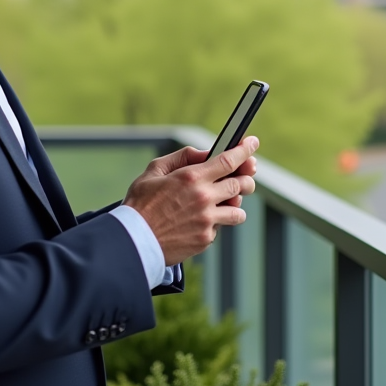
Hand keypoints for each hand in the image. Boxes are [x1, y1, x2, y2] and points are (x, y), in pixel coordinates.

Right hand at [122, 136, 258, 266]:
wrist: (133, 241)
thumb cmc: (140, 205)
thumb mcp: (154, 171)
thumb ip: (182, 158)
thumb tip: (205, 154)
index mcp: (191, 177)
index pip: (229, 160)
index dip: (245, 150)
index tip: (253, 143)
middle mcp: (204, 198)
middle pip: (241, 185)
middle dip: (246, 179)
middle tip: (243, 178)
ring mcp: (207, 221)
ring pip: (238, 211)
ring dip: (234, 205)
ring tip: (221, 204)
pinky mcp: (205, 239)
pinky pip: (219, 228)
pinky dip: (213, 224)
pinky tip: (197, 222)